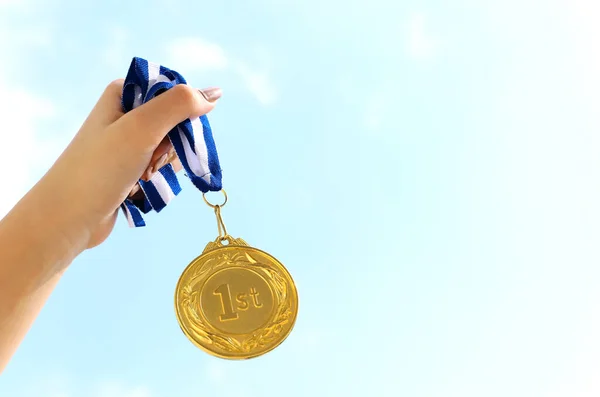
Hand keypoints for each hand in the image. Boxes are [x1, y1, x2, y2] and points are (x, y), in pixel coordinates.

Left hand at [41, 79, 220, 250]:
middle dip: (173, 146)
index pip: (174, 93)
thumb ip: (180, 105)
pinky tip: (142, 189)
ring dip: (165, 166)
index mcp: (123, 95)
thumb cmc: (99, 170)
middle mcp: (124, 115)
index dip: (182, 115)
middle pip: (176, 123)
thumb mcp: (142, 128)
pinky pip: (161, 169)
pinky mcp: (130, 169)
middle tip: (150, 161)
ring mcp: (127, 144)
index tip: (169, 135)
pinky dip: (158, 180)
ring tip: (141, 178)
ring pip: (172, 149)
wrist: (67, 220)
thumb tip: (215, 93)